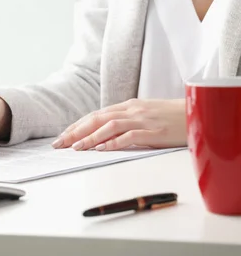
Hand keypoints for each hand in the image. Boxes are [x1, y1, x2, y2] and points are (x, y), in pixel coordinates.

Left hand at [52, 99, 186, 150]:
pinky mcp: (153, 131)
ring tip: (75, 148)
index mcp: (128, 106)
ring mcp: (142, 119)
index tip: (63, 136)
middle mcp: (131, 110)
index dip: (78, 125)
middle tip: (59, 143)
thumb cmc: (170, 115)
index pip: (96, 115)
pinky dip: (113, 142)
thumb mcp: (144, 114)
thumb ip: (126, 119)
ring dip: (90, 137)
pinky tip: (101, 148)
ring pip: (109, 125)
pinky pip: (129, 136)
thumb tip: (105, 132)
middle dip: (76, 131)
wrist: (195, 112)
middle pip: (97, 118)